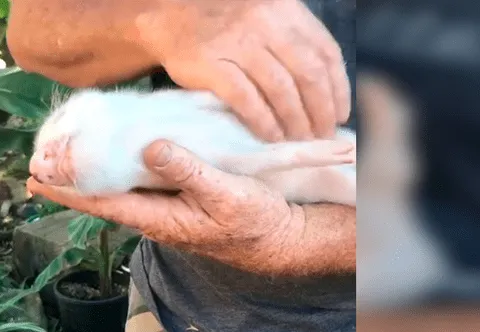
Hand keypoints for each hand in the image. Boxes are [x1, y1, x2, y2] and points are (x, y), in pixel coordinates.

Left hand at [27, 140, 304, 272]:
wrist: (276, 237)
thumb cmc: (252, 221)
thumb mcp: (223, 194)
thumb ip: (187, 171)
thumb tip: (151, 147)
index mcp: (158, 217)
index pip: (102, 203)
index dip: (68, 191)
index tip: (37, 179)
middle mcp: (154, 215)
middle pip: (103, 195)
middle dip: (71, 181)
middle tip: (40, 161)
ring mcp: (165, 208)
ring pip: (119, 188)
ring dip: (92, 173)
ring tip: (67, 156)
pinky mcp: (177, 200)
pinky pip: (139, 182)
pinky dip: (119, 167)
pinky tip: (116, 154)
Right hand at [138, 0, 350, 140]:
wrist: (170, 19)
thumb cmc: (223, 27)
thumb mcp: (265, 20)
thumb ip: (293, 43)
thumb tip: (327, 90)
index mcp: (286, 10)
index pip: (326, 52)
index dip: (339, 88)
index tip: (340, 115)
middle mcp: (265, 22)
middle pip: (308, 74)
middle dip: (320, 111)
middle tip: (321, 135)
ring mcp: (238, 43)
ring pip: (281, 89)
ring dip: (295, 121)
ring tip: (298, 140)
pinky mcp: (212, 65)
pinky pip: (246, 99)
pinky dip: (263, 122)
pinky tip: (271, 136)